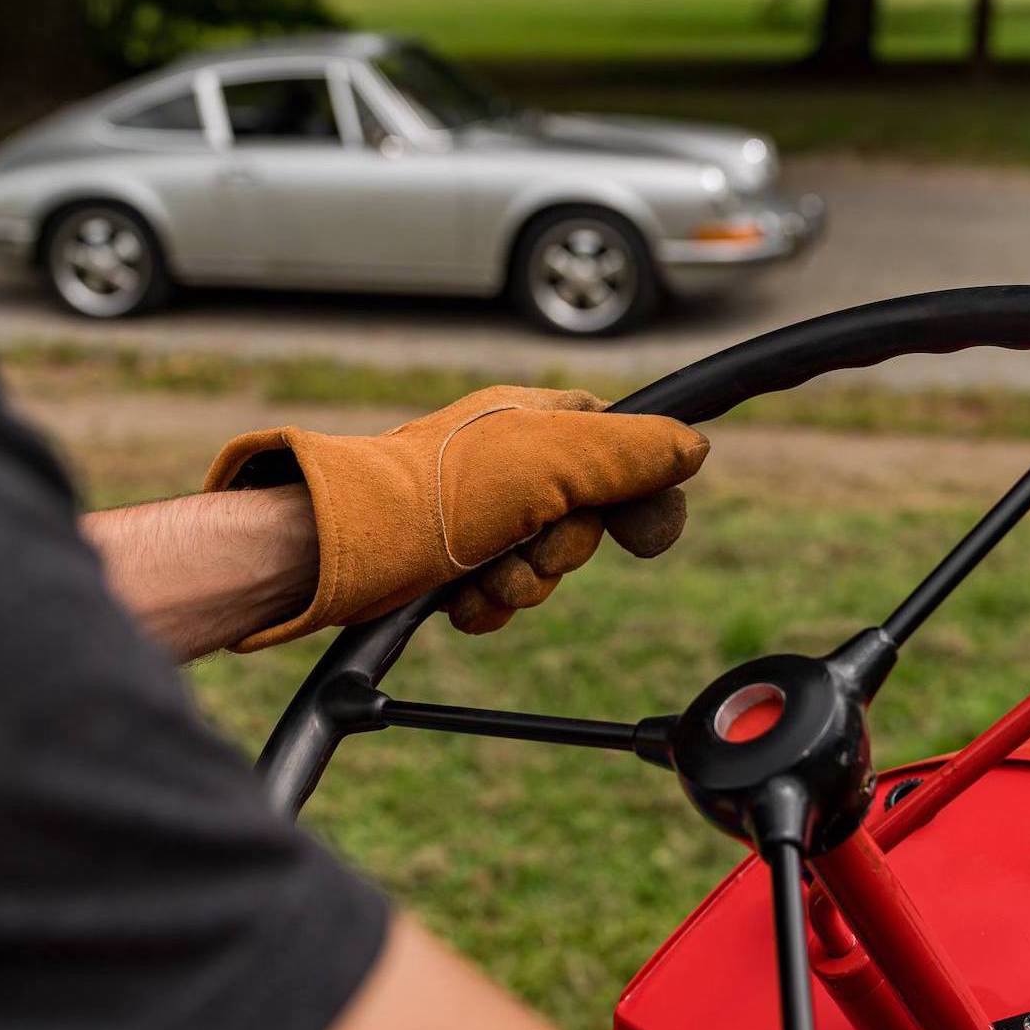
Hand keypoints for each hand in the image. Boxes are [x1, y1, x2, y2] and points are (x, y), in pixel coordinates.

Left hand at [203, 386, 708, 650]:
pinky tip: (457, 600)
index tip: (641, 530)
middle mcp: (508, 464)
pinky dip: (484, 609)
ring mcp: (476, 517)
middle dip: (559, 552)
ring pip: (543, 569)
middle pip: (586, 522)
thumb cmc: (432, 494)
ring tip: (477, 576)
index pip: (620, 445)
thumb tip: (695, 445)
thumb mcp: (549, 460)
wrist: (335, 554)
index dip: (637, 490)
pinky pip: (500, 600)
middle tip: (523, 545)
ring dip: (519, 586)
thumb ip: (629, 453)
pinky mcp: (447, 565)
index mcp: (535, 420)